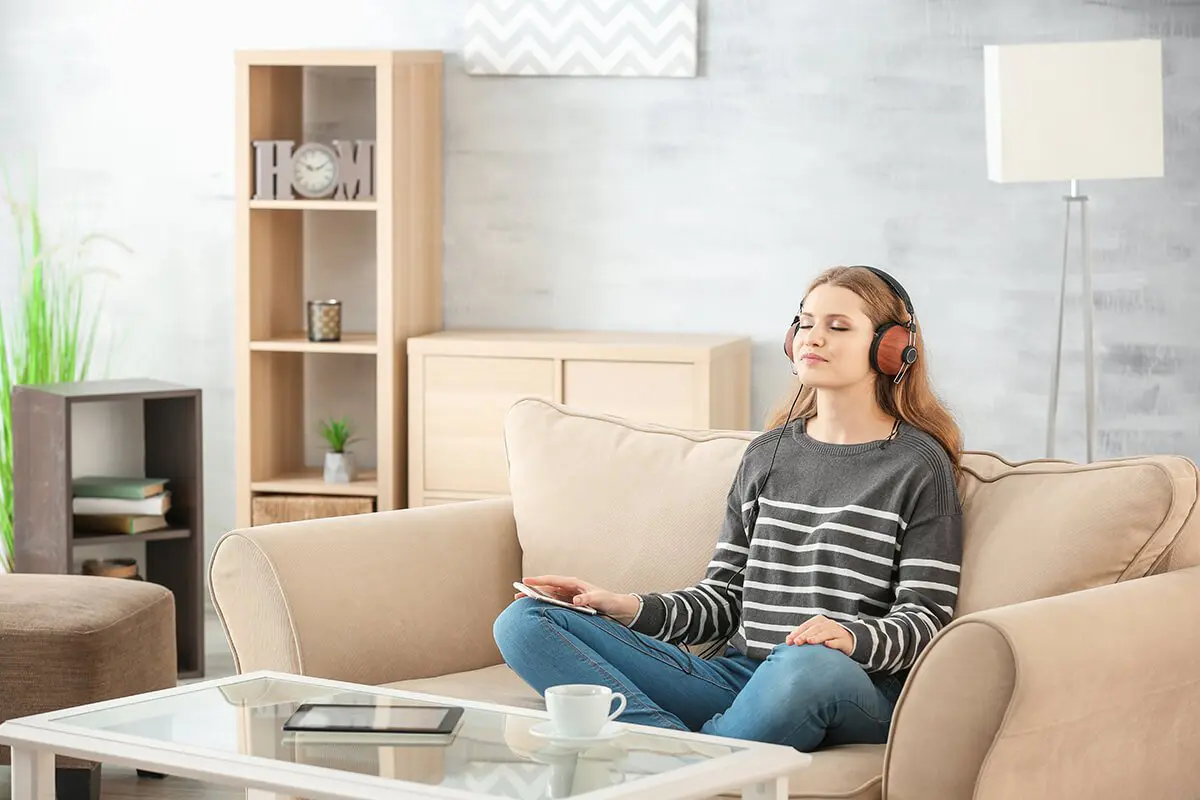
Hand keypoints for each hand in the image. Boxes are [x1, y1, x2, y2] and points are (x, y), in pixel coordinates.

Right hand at [515, 575, 639, 623]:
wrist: (617, 608)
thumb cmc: (609, 600)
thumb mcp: (599, 599)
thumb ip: (588, 599)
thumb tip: (576, 601)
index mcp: (574, 583)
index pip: (553, 581)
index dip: (538, 581)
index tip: (525, 582)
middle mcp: (569, 589)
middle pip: (547, 588)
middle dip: (532, 591)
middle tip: (517, 595)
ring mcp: (568, 597)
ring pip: (548, 597)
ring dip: (536, 599)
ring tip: (521, 604)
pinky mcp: (570, 606)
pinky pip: (554, 605)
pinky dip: (545, 607)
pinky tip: (536, 612)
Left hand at [785, 615, 854, 655]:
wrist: (848, 640)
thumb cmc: (827, 637)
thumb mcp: (815, 634)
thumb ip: (803, 635)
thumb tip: (788, 639)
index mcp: (819, 621)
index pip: (806, 626)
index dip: (797, 632)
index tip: (789, 642)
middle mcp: (828, 624)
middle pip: (815, 628)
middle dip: (805, 635)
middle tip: (797, 642)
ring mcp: (837, 631)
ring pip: (826, 633)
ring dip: (817, 637)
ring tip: (809, 641)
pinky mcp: (844, 640)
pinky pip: (838, 641)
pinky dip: (833, 642)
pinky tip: (827, 644)